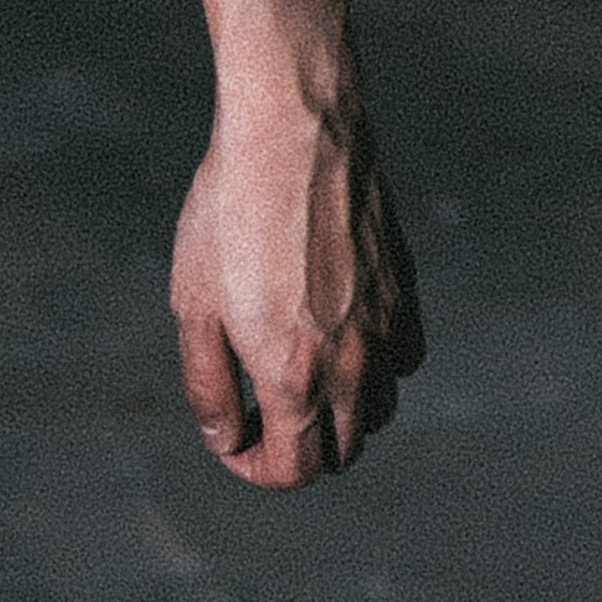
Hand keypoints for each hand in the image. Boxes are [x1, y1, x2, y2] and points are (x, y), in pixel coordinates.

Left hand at [169, 87, 424, 488]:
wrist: (293, 131)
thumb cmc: (228, 214)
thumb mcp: (193, 307)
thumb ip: (208, 385)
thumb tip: (223, 439)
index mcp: (293, 376)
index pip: (294, 468)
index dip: (256, 471)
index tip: (233, 444)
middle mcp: (351, 362)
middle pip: (342, 451)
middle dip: (298, 453)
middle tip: (258, 421)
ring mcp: (386, 326)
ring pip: (381, 412)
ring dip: (341, 418)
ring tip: (298, 386)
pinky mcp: (405, 288)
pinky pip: (407, 360)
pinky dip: (381, 373)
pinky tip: (342, 346)